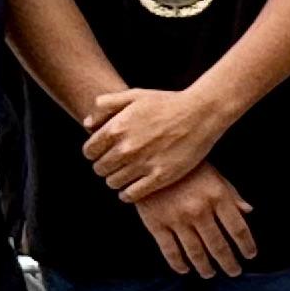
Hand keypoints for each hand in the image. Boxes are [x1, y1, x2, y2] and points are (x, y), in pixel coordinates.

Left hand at [82, 83, 231, 202]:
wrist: (201, 113)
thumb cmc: (168, 103)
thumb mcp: (135, 95)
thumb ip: (107, 105)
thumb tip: (88, 125)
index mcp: (116, 128)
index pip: (89, 152)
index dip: (95, 153)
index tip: (104, 153)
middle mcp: (126, 148)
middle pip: (100, 169)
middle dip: (105, 167)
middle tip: (117, 164)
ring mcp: (143, 164)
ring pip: (113, 183)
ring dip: (117, 180)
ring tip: (127, 174)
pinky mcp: (159, 177)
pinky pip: (131, 195)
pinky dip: (127, 194)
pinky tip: (133, 187)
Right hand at [136, 163, 258, 277]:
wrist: (148, 159)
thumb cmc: (187, 168)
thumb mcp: (214, 175)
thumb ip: (231, 194)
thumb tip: (248, 211)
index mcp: (217, 197)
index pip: (238, 229)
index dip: (246, 245)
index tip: (250, 255)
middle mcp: (199, 210)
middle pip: (218, 246)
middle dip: (229, 262)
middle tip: (234, 272)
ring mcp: (176, 219)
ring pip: (195, 253)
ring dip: (205, 267)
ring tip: (210, 273)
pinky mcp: (156, 225)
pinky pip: (170, 251)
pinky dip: (179, 264)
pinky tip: (185, 269)